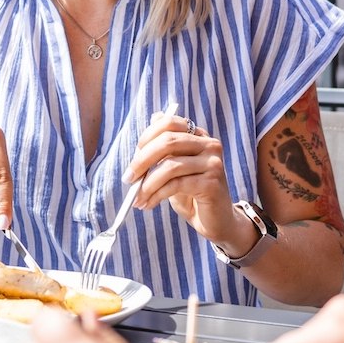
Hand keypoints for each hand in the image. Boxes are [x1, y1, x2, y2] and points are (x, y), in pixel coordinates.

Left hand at [128, 110, 249, 254]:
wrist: (215, 220)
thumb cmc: (191, 193)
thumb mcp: (174, 167)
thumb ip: (165, 148)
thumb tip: (151, 122)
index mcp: (199, 136)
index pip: (170, 123)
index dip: (148, 136)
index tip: (134, 154)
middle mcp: (210, 145)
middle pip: (168, 142)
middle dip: (142, 161)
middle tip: (128, 178)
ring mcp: (213, 163)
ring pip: (170, 166)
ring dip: (147, 184)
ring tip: (137, 198)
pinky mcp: (212, 183)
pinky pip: (176, 185)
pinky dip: (156, 195)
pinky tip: (149, 204)